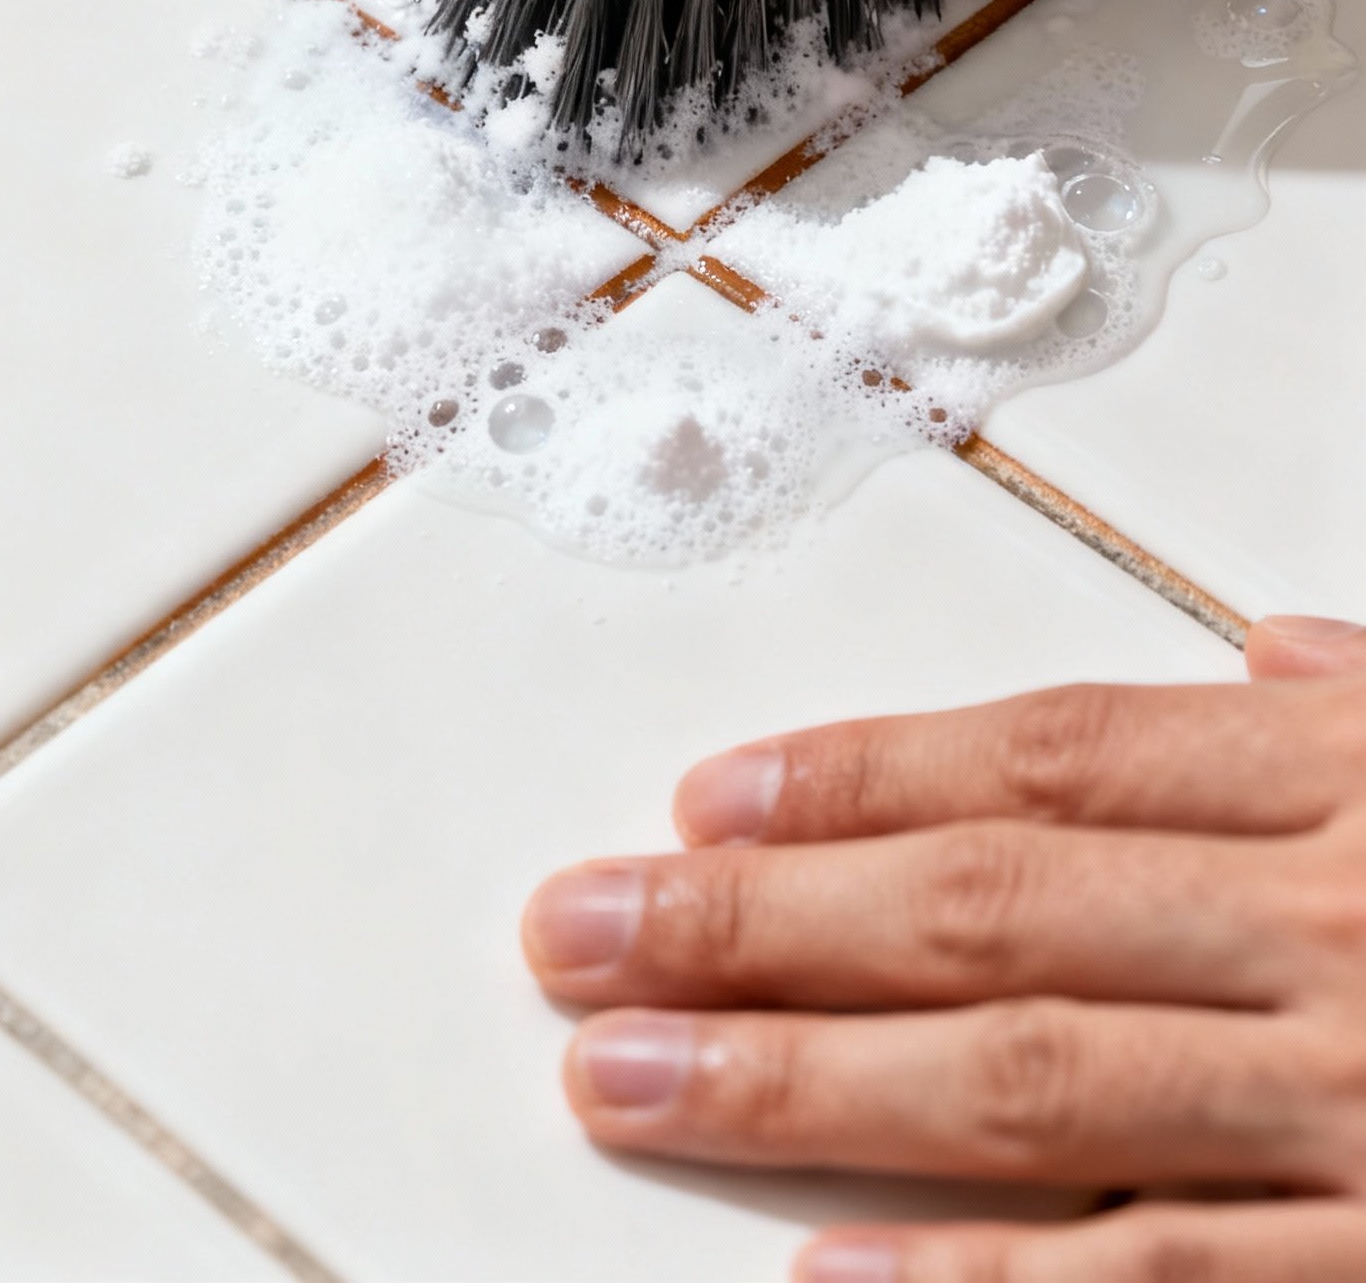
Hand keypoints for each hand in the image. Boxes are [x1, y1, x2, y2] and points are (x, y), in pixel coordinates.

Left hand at [523, 615, 1365, 1277]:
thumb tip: (1267, 654)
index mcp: (1348, 784)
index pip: (1056, 760)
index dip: (863, 775)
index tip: (702, 799)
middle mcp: (1331, 929)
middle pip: (992, 907)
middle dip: (761, 918)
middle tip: (585, 933)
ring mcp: (1353, 1103)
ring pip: (1029, 1082)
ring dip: (800, 1082)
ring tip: (624, 1078)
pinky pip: (1157, 1274)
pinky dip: (983, 1282)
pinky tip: (823, 1271)